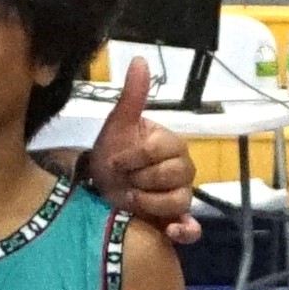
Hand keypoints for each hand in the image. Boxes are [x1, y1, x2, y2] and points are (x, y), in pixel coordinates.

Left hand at [83, 78, 203, 245]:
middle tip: (124, 180)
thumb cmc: (110, 155)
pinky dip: (184, 230)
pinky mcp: (177, 220)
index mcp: (171, 144)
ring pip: (178, 200)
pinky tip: (170, 229)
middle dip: (140, 179)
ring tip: (130, 200)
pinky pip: (191, 228)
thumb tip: (139, 59)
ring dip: (148, 202)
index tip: (115, 161)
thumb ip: (132, 97)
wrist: (97, 191)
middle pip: (173, 174)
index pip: (161, 149)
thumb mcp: (117, 126)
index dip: (134, 157)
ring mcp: (182, 195)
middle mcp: (183, 169)